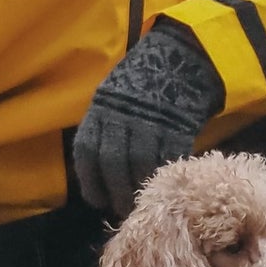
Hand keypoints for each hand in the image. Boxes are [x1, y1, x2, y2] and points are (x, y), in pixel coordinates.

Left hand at [73, 25, 224, 218]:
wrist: (178, 57)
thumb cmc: (140, 84)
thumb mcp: (111, 99)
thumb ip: (104, 131)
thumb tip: (100, 173)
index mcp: (100, 110)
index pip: (87, 153)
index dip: (90, 181)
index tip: (97, 200)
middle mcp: (120, 117)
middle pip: (113, 164)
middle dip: (116, 191)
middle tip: (122, 208)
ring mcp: (149, 122)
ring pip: (140, 165)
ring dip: (139, 188)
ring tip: (142, 203)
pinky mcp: (177, 126)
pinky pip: (167, 157)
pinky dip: (163, 173)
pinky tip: (161, 183)